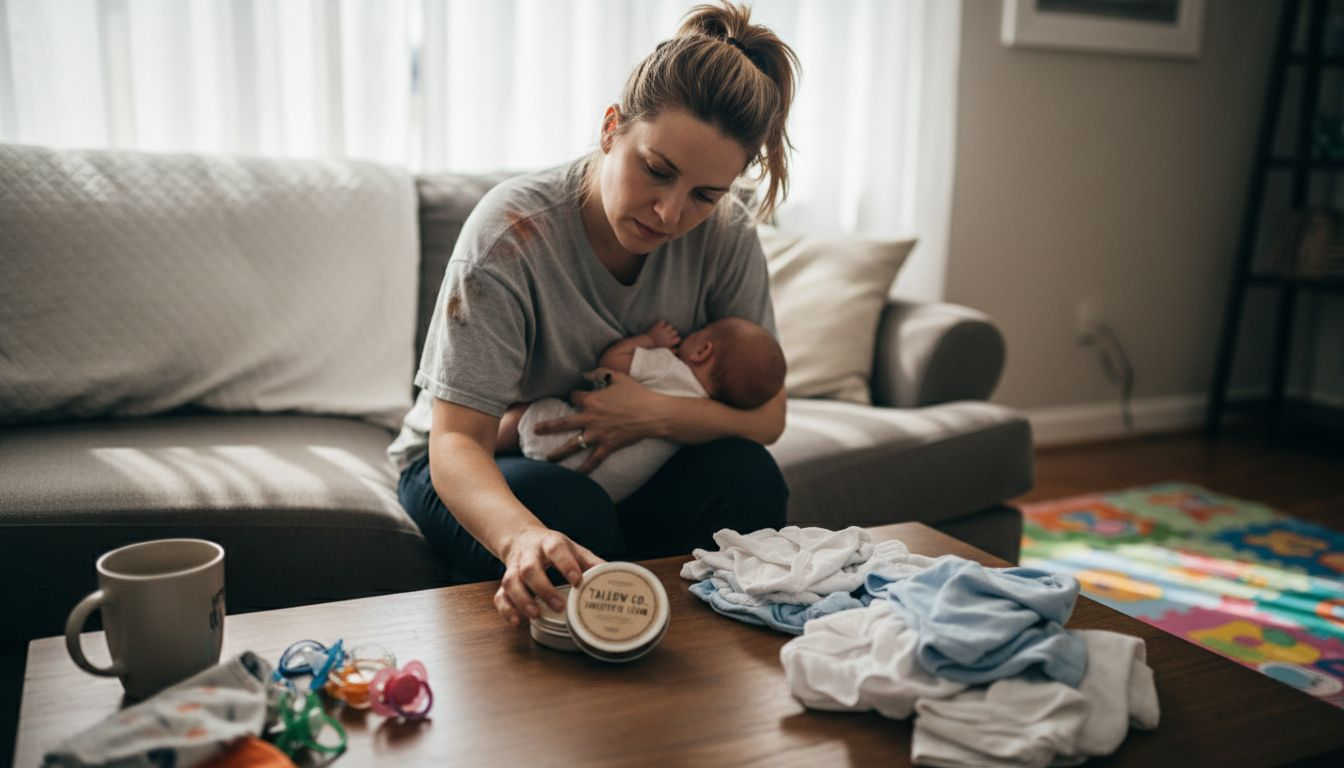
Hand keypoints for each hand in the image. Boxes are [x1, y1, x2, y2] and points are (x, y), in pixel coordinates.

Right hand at [494, 527, 604, 627]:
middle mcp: (529, 554)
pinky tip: (517, 623)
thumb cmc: (553, 548)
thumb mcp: (573, 548)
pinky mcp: (505, 581)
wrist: (521, 537)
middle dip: (543, 588)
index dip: (566, 564)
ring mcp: (514, 567)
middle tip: (558, 606)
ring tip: (535, 615)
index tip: (577, 581)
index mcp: (549, 543)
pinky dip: (506, 609)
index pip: (556, 550)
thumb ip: (590, 562)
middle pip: (530, 568)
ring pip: (511, 581)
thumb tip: (609, 575)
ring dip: (522, 600)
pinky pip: (500, 595)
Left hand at [535, 368, 664, 472]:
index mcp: (592, 400)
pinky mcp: (607, 446)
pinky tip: (576, 475)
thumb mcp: (618, 377)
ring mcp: (597, 434)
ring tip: (547, 459)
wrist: (652, 414)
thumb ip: (600, 373)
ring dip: (558, 453)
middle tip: (535, 431)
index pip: (574, 397)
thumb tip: (587, 372)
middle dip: (547, 427)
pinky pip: (593, 460)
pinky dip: (585, 469)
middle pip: (563, 423)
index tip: (574, 397)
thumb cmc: (637, 394)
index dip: (573, 396)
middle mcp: (590, 418)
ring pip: (572, 445)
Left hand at [648, 320, 680, 348]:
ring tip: (666, 329)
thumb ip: (672, 351)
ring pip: (670, 326)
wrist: (645, 343)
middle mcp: (667, 336)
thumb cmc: (655, 348)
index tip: (673, 339)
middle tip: (669, 333)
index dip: (676, 338)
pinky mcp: (658, 326)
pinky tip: (661, 325)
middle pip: (675, 331)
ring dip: (669, 327)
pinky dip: (662, 323)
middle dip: (673, 332)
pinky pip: (663, 322)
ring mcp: (663, 330)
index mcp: (670, 342)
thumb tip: (677, 350)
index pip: (678, 338)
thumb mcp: (664, 351)